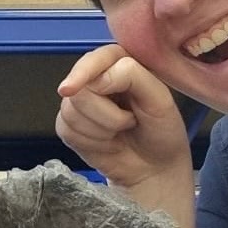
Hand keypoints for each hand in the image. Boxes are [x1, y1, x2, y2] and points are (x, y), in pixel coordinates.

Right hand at [58, 44, 196, 227]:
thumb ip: (132, 77)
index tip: (70, 89)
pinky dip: (89, 142)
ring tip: (119, 133)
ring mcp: (79, 102)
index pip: (95, 59)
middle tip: (128, 122)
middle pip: (78, 89)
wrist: (154, 168)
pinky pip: (66, 129)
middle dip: (104, 114)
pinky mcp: (68, 125)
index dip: (82, 73)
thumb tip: (96, 80)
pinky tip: (107, 144)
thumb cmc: (162, 131)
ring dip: (100, 131)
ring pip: (70, 111)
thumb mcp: (160, 100)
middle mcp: (96, 78)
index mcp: (120, 62)